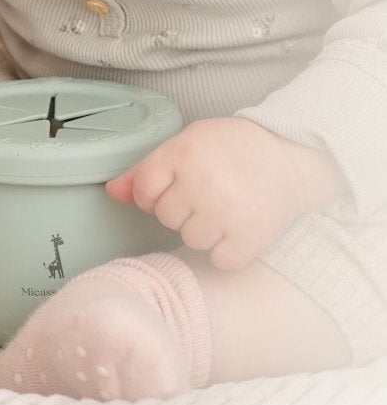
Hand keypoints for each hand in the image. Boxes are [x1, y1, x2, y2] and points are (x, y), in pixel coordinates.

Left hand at [105, 117, 347, 272]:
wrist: (291, 156)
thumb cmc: (233, 149)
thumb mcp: (187, 144)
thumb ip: (147, 169)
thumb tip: (111, 192)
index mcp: (182, 152)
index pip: (144, 190)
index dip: (159, 192)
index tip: (183, 183)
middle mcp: (201, 181)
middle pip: (166, 217)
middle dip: (185, 209)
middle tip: (213, 191)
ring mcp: (225, 211)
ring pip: (191, 240)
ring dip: (207, 231)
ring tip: (229, 207)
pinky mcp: (249, 236)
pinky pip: (220, 260)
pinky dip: (231, 251)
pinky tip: (242, 227)